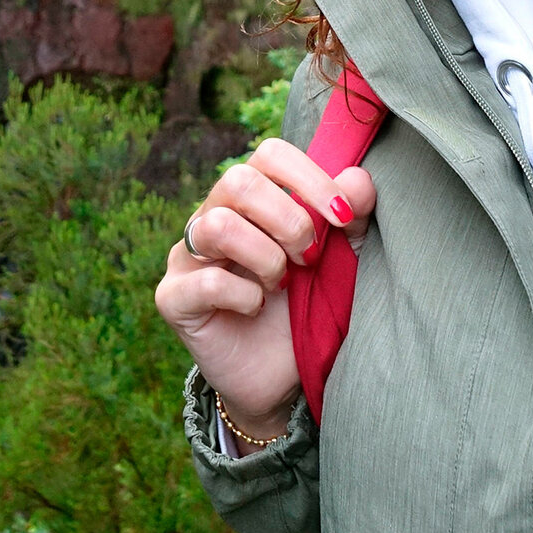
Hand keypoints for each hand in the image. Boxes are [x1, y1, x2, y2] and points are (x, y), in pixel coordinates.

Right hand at [153, 138, 376, 449]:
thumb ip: (350, 218)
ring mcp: (187, 257)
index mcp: (252, 199)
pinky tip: (255, 309)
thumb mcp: (341, 262)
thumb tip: (359, 178)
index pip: (269, 154)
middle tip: (310, 258)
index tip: (344, 218)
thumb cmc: (308, 310)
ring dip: (266, 258)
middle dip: (288, 220)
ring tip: (281, 285)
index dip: (309, 178)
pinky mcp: (173, 298)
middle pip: (237, 180)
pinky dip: (245, 296)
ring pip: (217, 225)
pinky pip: (206, 281)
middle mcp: (212, 216)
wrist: (282, 378)